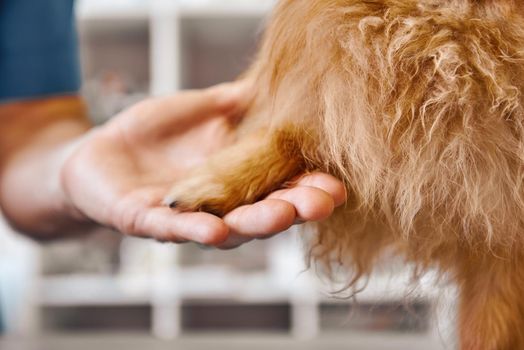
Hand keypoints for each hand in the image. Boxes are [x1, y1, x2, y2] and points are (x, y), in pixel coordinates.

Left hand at [61, 83, 345, 247]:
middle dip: (293, 210)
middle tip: (321, 203)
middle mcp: (219, 205)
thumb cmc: (155, 134)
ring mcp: (187, 218)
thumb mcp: (202, 109)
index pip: (280, 187)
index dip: (308, 187)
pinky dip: (194, 230)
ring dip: (255, 224)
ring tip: (282, 215)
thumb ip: (236, 103)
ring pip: (226, 229)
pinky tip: (214, 230)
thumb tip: (273, 83)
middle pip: (263, 213)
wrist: (101, 153)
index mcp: (237, 179)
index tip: (337, 184)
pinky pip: (173, 230)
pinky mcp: (147, 222)